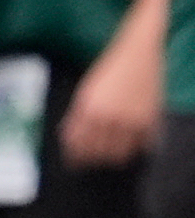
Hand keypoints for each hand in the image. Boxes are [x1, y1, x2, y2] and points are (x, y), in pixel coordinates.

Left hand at [59, 27, 161, 168]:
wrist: (137, 55)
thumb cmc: (108, 72)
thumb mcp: (85, 92)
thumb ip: (77, 116)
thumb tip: (68, 138)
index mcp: (89, 110)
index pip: (78, 144)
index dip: (74, 156)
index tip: (73, 163)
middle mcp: (109, 117)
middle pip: (98, 152)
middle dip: (92, 159)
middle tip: (91, 162)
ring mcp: (130, 120)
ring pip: (119, 154)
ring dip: (112, 158)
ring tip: (109, 157)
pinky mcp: (149, 120)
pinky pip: (141, 145)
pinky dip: (134, 149)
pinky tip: (129, 148)